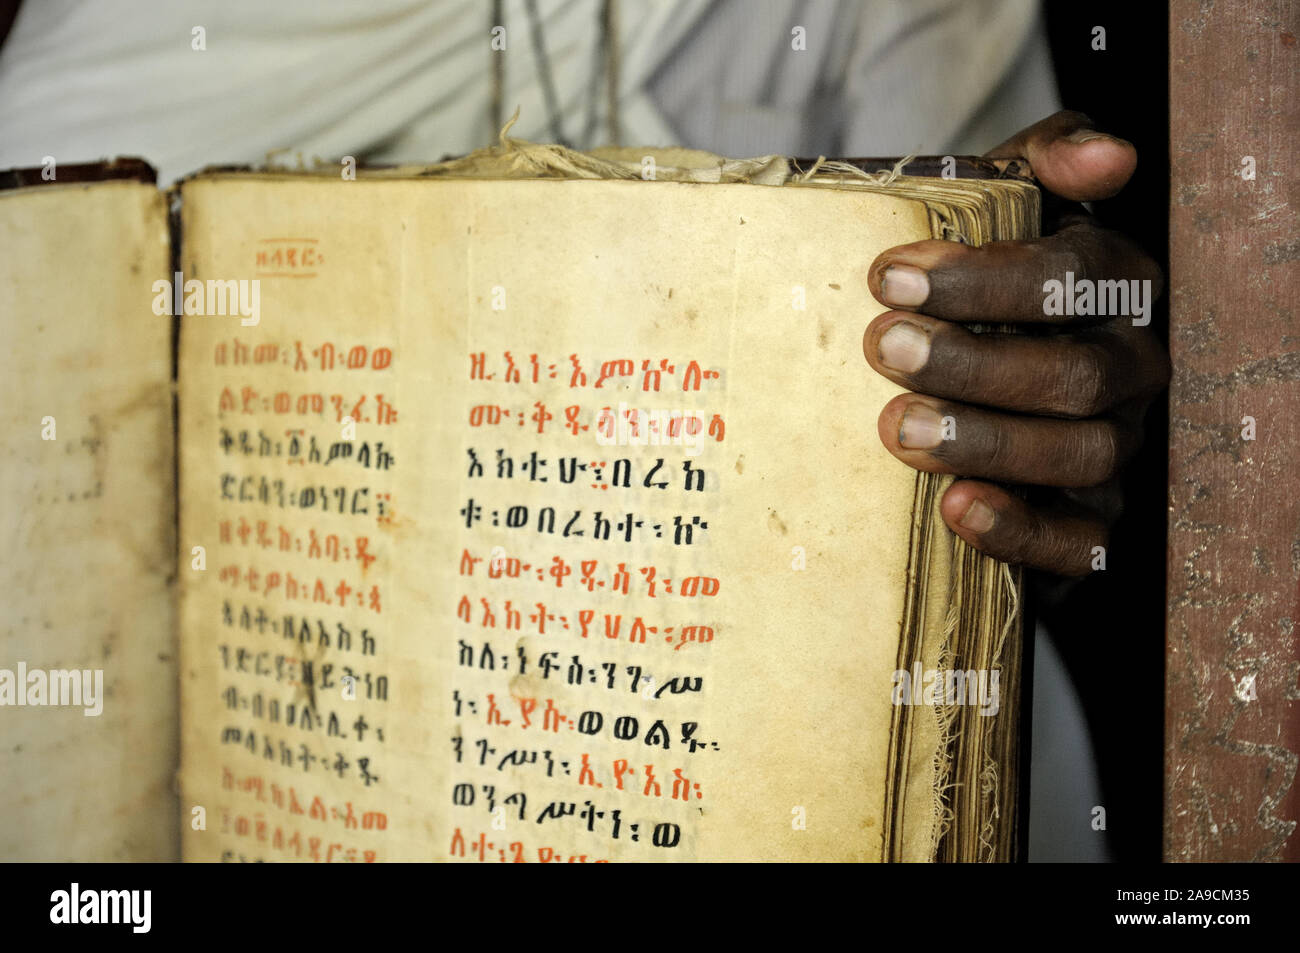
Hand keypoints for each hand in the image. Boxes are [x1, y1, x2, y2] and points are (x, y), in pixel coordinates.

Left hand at [863, 110, 1167, 575]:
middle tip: (882, 347)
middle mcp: (1130, 368)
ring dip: (985, 442)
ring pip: (1081, 453)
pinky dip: (1021, 531)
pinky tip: (955, 508)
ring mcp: (1117, 447)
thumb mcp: (1002, 206)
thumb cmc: (979, 288)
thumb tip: (1106, 153)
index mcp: (1115, 287)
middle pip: (1078, 374)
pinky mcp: (1091, 520)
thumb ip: (1043, 165)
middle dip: (974, 363)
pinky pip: (1081, 543)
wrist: (963, 380)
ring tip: (896, 427)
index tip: (888, 278)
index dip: (985, 280)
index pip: (1075, 278)